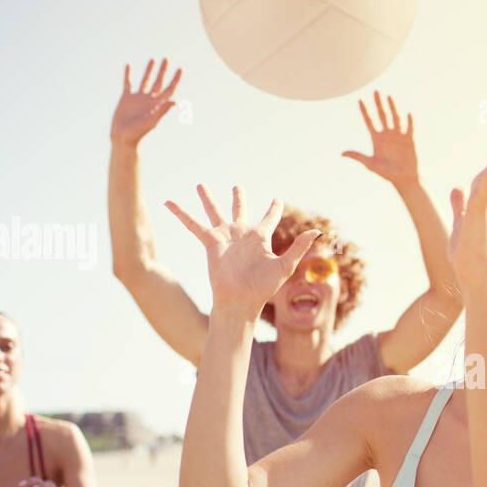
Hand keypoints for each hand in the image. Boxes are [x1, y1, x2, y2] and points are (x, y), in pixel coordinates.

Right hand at [110, 58, 181, 144]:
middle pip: (158, 82)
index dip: (175, 79)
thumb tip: (175, 100)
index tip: (181, 69)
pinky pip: (128, 83)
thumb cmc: (138, 133)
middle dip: (163, 71)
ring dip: (149, 70)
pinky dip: (129, 74)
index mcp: (157, 104)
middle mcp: (149, 100)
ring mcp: (138, 98)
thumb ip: (162, 110)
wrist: (123, 138)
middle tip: (166, 59)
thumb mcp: (151, 121)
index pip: (169, 89)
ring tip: (153, 60)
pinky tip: (129, 65)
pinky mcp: (126, 98)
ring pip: (145, 80)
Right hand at [165, 187, 321, 318]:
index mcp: (261, 238)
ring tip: (200, 185)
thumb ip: (299, 247)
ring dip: (207, 198)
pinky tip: (168, 202)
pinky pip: (193, 224)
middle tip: (237, 187)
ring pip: (215, 211)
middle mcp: (242, 235)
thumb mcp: (285, 265)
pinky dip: (181, 213)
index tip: (277, 199)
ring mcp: (225, 237)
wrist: (241, 300)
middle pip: (240, 209)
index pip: (269, 218)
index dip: (274, 208)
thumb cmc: (263, 287)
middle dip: (238, 198)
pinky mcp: (210, 242)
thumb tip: (317, 231)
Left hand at [342, 92, 417, 186]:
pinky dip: (409, 122)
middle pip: (382, 115)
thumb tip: (342, 153)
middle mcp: (387, 134)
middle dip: (378, 104)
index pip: (369, 121)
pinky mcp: (409, 140)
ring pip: (394, 118)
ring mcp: (398, 135)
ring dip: (392, 107)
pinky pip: (409, 128)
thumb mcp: (370, 164)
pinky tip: (408, 114)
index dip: (364, 111)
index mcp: (377, 139)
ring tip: (388, 96)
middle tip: (375, 91)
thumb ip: (358, 156)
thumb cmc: (386, 173)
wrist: (403, 179)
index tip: (359, 100)